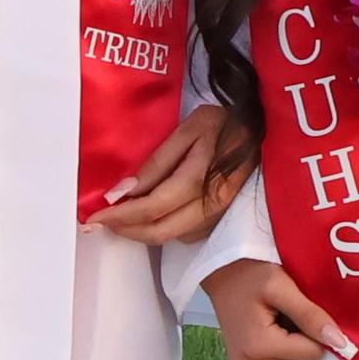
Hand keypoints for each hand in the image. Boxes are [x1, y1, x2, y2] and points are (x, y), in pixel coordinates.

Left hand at [84, 103, 249, 244]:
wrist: (263, 131)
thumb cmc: (224, 122)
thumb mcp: (190, 129)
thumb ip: (158, 161)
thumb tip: (123, 191)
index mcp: (200, 178)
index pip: (152, 208)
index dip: (120, 216)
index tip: (95, 217)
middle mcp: (210, 205)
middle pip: (159, 232)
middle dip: (126, 230)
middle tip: (102, 223)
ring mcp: (217, 215)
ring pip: (171, 237)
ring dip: (142, 232)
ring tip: (121, 217)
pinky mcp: (220, 218)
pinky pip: (185, 233)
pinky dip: (162, 228)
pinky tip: (149, 214)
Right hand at [205, 259, 356, 359]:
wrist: (221, 271)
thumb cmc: (248, 272)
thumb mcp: (281, 285)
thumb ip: (310, 315)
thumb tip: (340, 343)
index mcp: (258, 347)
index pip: (312, 353)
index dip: (315, 330)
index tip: (304, 308)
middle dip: (303, 338)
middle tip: (287, 311)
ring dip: (293, 346)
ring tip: (278, 318)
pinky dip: (281, 351)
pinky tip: (271, 329)